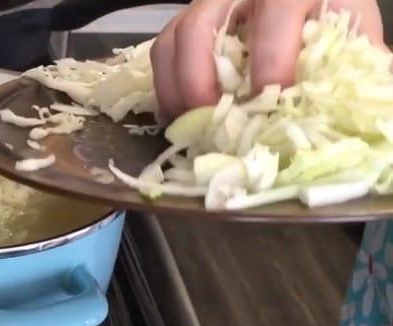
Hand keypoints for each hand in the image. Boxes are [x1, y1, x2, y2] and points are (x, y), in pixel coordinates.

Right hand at [150, 0, 384, 121]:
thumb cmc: (327, 14)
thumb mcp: (350, 28)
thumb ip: (355, 62)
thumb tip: (346, 112)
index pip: (275, 11)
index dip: (272, 56)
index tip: (274, 96)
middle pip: (201, 25)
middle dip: (201, 78)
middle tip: (213, 118)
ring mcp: (207, 5)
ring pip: (173, 38)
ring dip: (175, 87)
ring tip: (190, 123)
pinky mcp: (187, 23)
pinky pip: (161, 52)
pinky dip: (165, 88)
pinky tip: (178, 115)